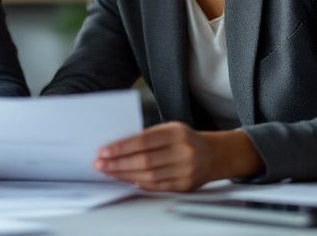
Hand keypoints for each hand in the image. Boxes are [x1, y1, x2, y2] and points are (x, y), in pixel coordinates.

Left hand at [94, 122, 262, 191]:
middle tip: (101, 164)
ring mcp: (185, 171)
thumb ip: (147, 136)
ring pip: (149, 176)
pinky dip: (140, 183)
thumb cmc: (186, 139)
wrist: (214, 154)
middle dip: (118, 164)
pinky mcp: (185, 185)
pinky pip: (158, 187)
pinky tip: (127, 180)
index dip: (121, 148)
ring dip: (125, 175)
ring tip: (109, 172)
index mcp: (176, 133)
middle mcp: (182, 152)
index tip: (104, 151)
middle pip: (144, 161)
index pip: (143, 141)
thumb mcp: (170, 128)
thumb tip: (118, 146)